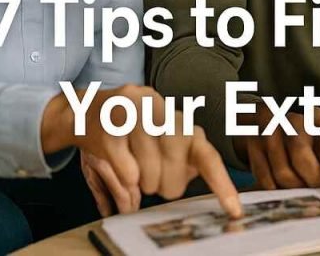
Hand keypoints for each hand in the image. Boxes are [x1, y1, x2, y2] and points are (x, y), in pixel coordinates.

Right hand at [49, 85, 241, 217]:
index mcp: (180, 121)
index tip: (234, 210)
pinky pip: (126, 172)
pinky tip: (119, 158)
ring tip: (132, 165)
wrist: (84, 108)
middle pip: (174, 178)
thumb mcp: (162, 141)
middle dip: (161, 184)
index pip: (207, 157)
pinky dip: (123, 176)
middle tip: (150, 174)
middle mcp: (164, 114)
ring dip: (139, 181)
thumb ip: (183, 161)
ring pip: (148, 177)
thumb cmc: (131, 130)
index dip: (222, 184)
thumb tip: (194, 176)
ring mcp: (136, 117)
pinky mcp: (110, 127)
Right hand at [233, 106, 319, 192]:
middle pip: (301, 154)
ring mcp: (270, 131)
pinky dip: (277, 190)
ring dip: (296, 188)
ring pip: (282, 170)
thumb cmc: (312, 140)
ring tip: (304, 190)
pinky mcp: (252, 144)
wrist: (270, 124)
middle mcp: (294, 120)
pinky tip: (285, 188)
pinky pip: (264, 179)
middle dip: (313, 179)